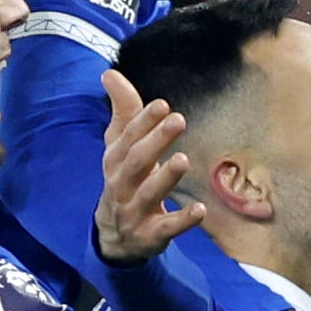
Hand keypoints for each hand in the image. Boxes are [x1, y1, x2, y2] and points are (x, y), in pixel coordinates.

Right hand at [95, 71, 202, 262]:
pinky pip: (166, 228)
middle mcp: (121, 185)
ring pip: (149, 194)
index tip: (162, 105)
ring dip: (166, 178)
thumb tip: (110, 72)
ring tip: (183, 159)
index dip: (142, 121)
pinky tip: (200, 210)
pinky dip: (182, 220)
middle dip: (155, 141)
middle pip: (136, 162)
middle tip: (178, 120)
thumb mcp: (120, 148)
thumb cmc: (125, 181)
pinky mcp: (150, 235)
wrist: (115, 237)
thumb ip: (123, 111)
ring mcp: (134, 212)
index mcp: (115, 161)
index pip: (126, 138)